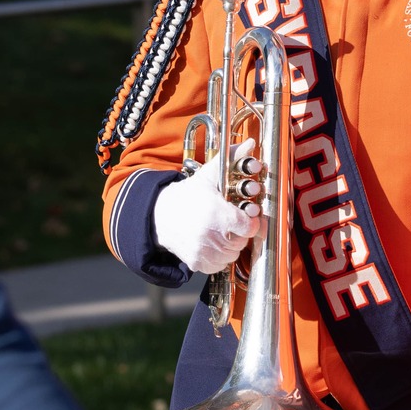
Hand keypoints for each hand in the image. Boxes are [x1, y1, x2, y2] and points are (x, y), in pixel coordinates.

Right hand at [153, 140, 260, 274]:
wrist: (159, 215)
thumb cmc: (188, 195)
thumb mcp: (208, 175)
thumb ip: (232, 159)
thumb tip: (251, 144)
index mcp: (215, 212)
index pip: (249, 226)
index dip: (250, 221)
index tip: (245, 215)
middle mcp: (209, 234)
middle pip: (242, 241)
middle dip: (240, 232)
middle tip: (231, 222)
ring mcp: (202, 251)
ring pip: (233, 254)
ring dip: (231, 245)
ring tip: (221, 231)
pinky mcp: (197, 263)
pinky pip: (220, 265)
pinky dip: (220, 257)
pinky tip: (212, 242)